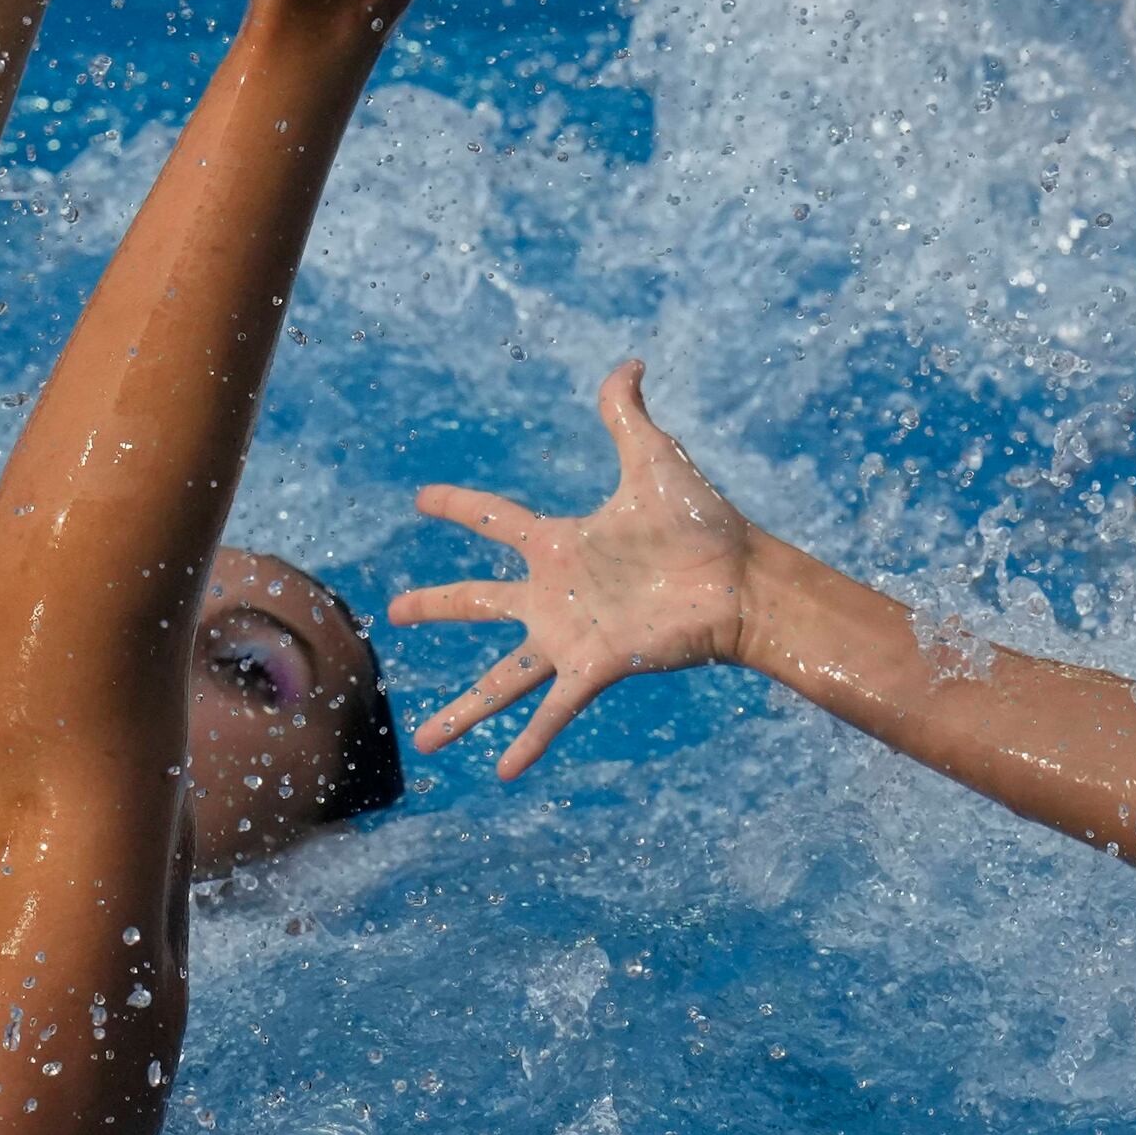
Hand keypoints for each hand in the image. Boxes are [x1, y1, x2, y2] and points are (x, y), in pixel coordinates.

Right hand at [393, 361, 758, 778]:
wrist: (741, 578)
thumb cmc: (702, 523)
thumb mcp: (654, 459)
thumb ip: (628, 415)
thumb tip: (629, 362)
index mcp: (562, 544)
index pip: (495, 520)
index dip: (458, 507)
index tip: (421, 499)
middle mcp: (556, 595)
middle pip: (479, 601)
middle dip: (435, 606)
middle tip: (393, 612)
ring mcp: (572, 635)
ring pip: (503, 677)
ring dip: (465, 711)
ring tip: (427, 739)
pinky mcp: (595, 667)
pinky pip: (553, 709)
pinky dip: (529, 742)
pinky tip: (501, 773)